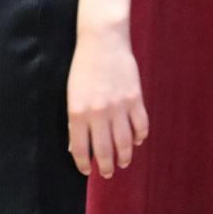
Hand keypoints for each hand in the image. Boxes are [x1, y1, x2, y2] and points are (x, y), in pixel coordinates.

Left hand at [67, 23, 148, 178]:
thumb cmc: (84, 66)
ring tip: (124, 162)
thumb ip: (75, 120)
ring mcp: (119, 106)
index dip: (83, 163)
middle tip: (108, 173)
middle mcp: (99, 113)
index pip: (81, 149)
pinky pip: (140, 125)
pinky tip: (138, 140)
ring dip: (125, 156)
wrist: (103, 40)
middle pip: (105, 150)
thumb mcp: (72, 94)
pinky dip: (140, 136)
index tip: (87, 170)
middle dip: (107, 166)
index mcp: (78, 113)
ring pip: (125, 142)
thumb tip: (77, 143)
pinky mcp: (135, 98)